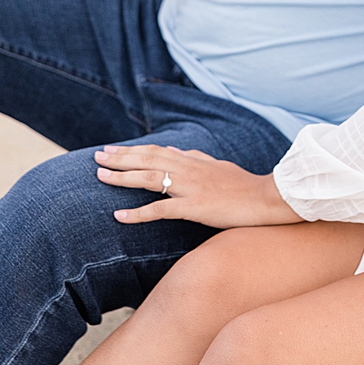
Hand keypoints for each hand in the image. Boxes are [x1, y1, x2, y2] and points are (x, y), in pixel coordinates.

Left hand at [95, 144, 302, 228]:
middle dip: (119, 158)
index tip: (111, 149)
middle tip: (96, 157)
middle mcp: (187, 168)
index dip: (131, 150)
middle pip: (146, 159)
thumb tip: (175, 149)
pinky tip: (119, 215)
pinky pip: (160, 210)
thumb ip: (193, 157)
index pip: (154, 151)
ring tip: (100, 176)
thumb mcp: (215, 164)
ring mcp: (189, 187)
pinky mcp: (194, 208)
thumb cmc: (243, 184)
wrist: (266, 198)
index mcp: (191, 159)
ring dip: (122, 177)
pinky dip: (138, 213)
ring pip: (149, 178)